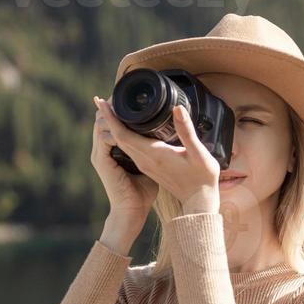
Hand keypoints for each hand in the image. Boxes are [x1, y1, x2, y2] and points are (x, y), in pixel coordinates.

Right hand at [91, 96, 158, 227]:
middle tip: (118, 93)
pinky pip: (104, 137)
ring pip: (101, 126)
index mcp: (117, 152)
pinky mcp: (103, 161)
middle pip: (103, 121)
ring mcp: (102, 156)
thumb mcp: (151, 165)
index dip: (117, 111)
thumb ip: (153, 149)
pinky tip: (116, 117)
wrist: (132, 212)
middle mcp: (106, 151)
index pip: (114, 125)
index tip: (125, 97)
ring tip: (115, 100)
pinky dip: (109, 126)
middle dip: (110, 107)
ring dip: (108, 112)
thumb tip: (167, 135)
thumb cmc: (143, 193)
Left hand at [95, 98, 219, 210]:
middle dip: (110, 119)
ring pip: (123, 143)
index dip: (111, 118)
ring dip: (114, 127)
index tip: (102, 103)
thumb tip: (177, 109)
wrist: (199, 202)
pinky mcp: (148, 167)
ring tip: (111, 110)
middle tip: (104, 100)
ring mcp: (145, 164)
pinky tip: (126, 128)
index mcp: (153, 155)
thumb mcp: (198, 154)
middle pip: (118, 137)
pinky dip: (123, 136)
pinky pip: (129, 149)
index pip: (122, 134)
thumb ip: (187, 131)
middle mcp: (145, 160)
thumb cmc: (202, 179)